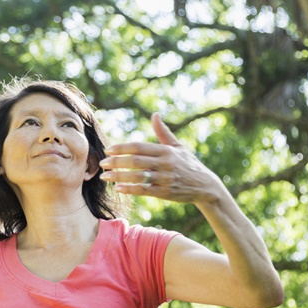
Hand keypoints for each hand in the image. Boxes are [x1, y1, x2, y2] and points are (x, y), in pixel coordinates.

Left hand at [99, 113, 223, 204]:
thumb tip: (155, 114)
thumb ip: (163, 132)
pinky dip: (130, 189)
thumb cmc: (189, 164)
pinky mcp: (165, 193)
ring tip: (105, 176)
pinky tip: (118, 188)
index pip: (139, 147)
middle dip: (117, 162)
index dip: (122, 148)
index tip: (108, 149)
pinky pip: (144, 191)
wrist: (205, 187)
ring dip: (119, 176)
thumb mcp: (178, 147)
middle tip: (102, 163)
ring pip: (138, 176)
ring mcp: (165, 179)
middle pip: (136, 161)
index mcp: (166, 150)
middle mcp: (165, 164)